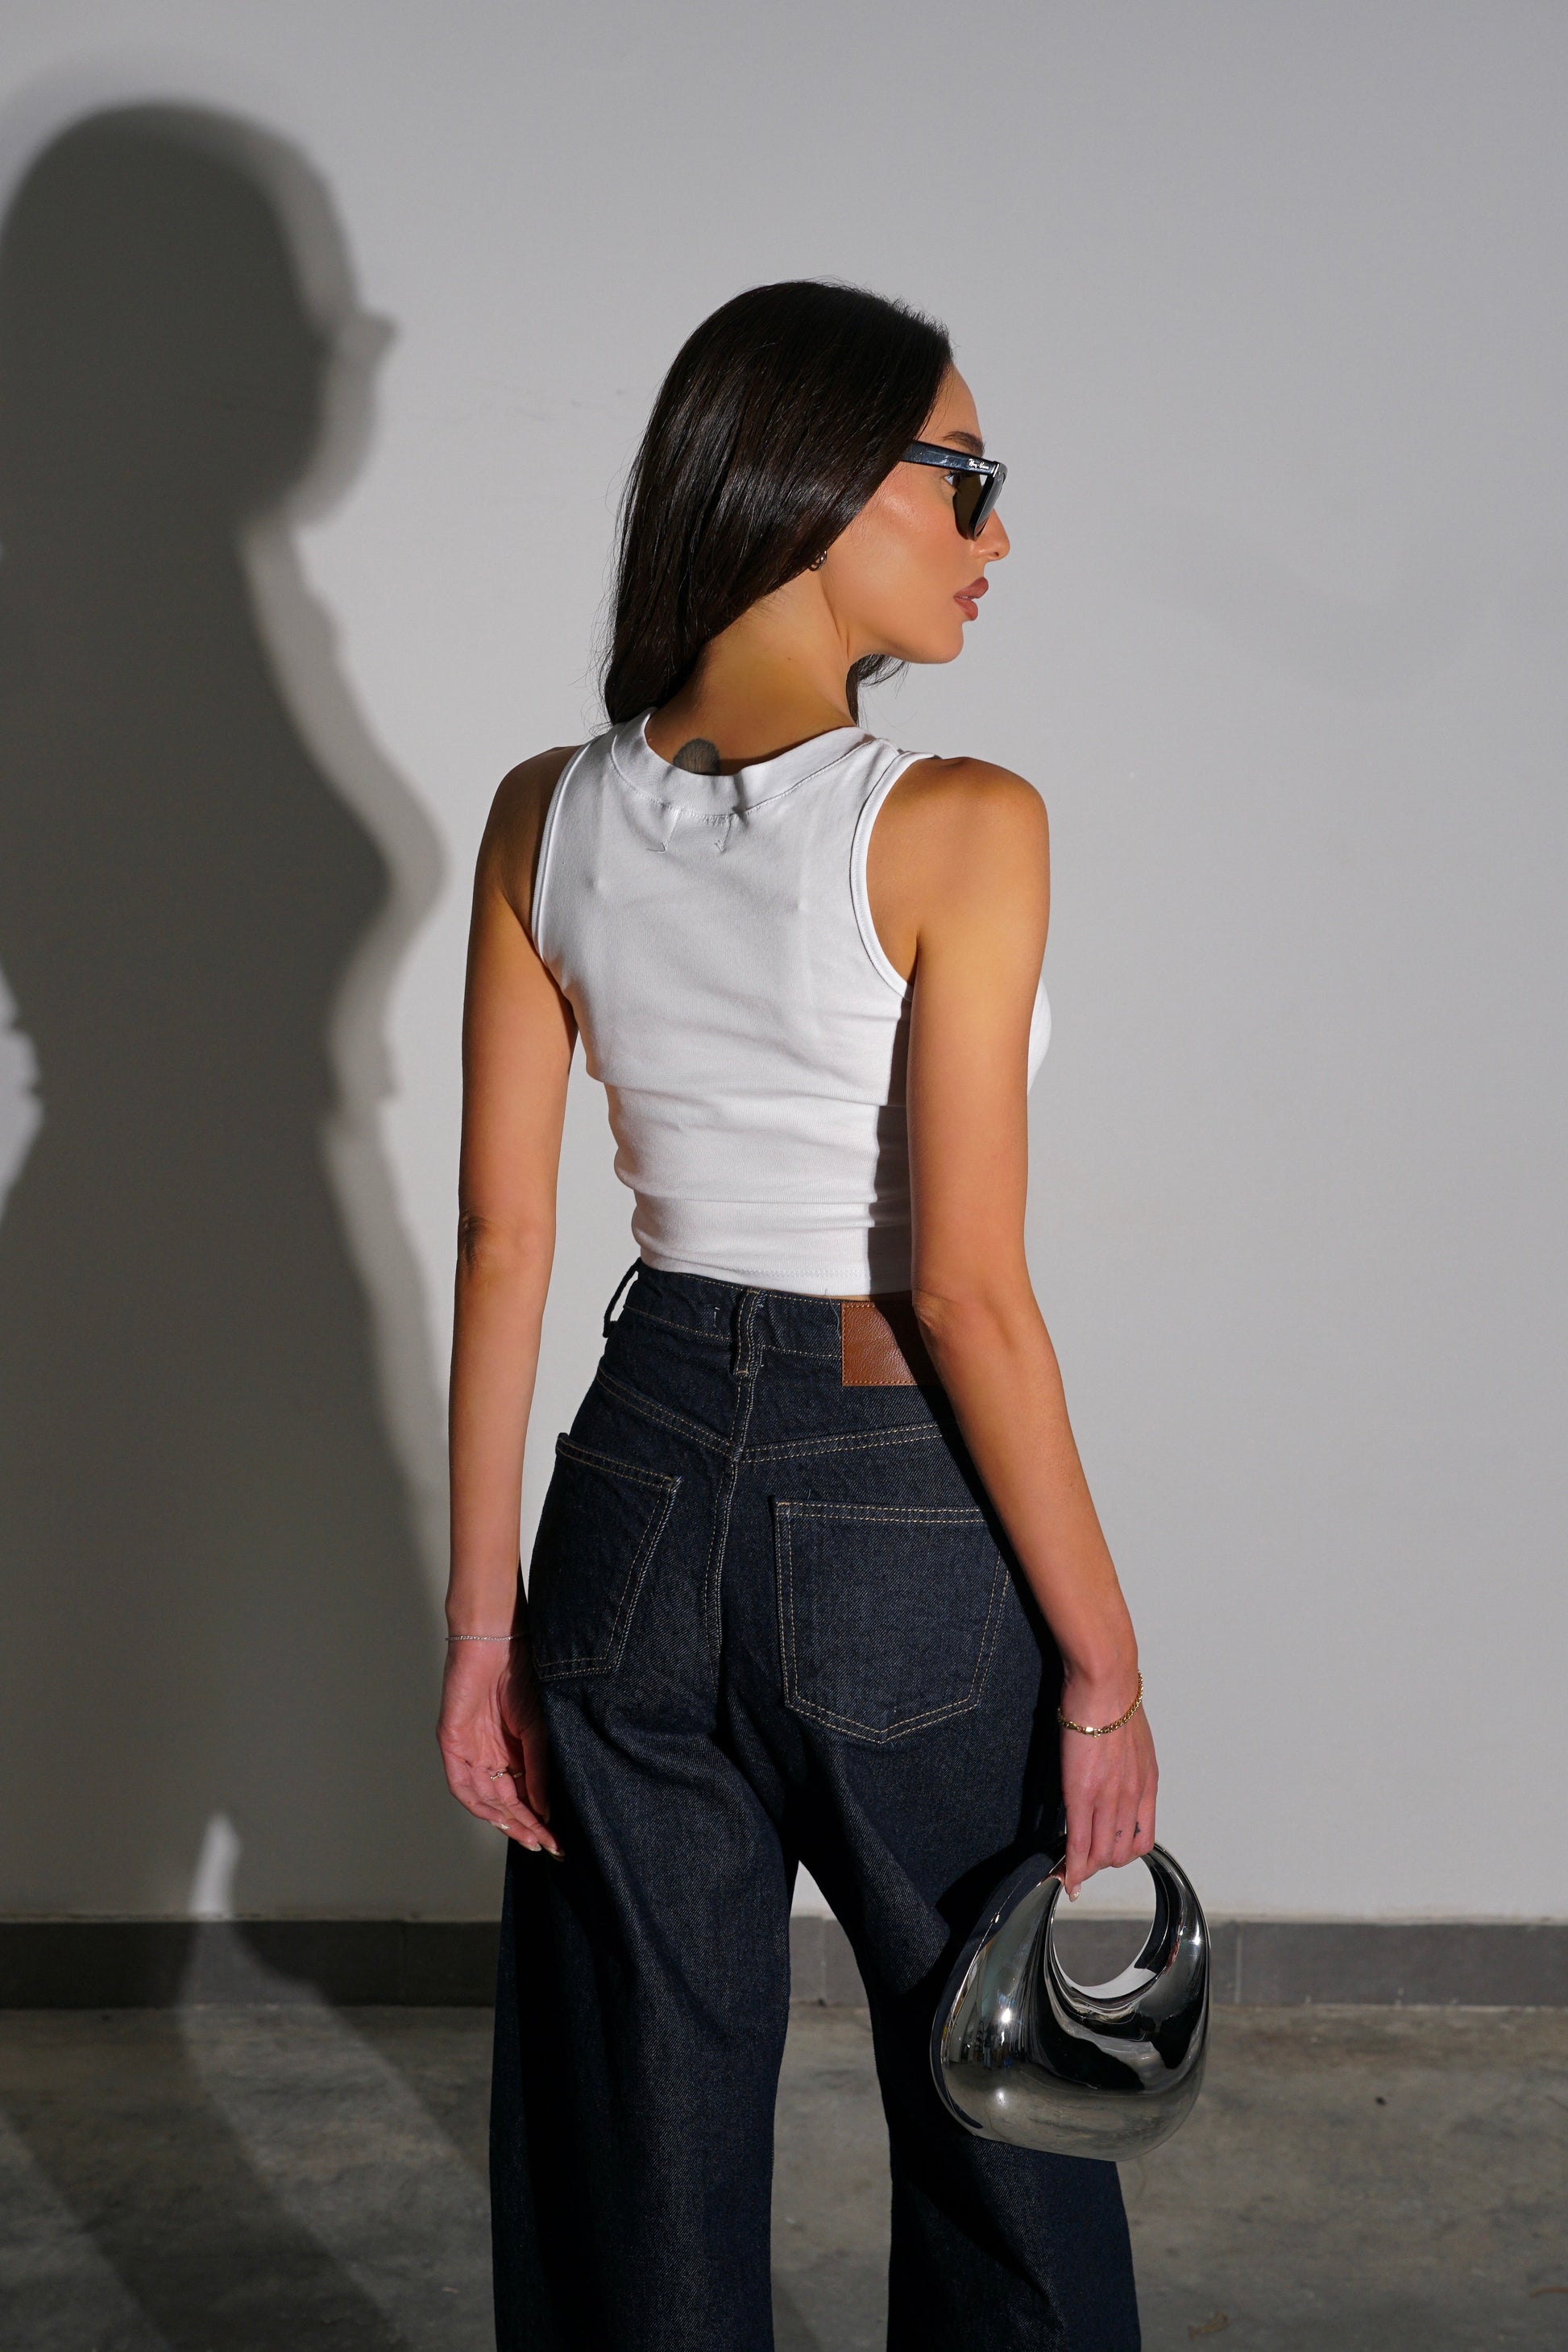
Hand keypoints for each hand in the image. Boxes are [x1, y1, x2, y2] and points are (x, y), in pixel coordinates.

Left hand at [437, 1639, 562, 1855]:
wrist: (497, 1642)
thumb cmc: (521, 1674)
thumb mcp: (538, 1729)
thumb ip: (538, 1770)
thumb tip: (544, 1809)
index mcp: (509, 1750)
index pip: (522, 1795)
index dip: (538, 1819)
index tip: (557, 1840)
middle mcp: (488, 1754)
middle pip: (503, 1802)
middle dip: (525, 1826)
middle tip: (546, 1847)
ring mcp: (468, 1750)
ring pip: (483, 1799)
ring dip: (505, 1821)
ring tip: (529, 1837)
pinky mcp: (452, 1743)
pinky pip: (461, 1783)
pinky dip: (478, 1803)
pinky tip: (498, 1817)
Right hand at [1056, 1677, 1156, 1902]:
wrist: (1105, 1680)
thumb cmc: (1112, 1697)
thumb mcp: (1130, 1738)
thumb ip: (1123, 1763)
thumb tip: (1108, 1769)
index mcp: (1146, 1783)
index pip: (1139, 1838)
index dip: (1119, 1852)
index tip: (1101, 1853)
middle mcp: (1133, 1796)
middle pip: (1120, 1852)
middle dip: (1099, 1864)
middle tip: (1078, 1863)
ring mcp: (1109, 1798)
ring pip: (1101, 1853)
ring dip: (1083, 1867)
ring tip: (1068, 1868)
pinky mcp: (1082, 1793)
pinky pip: (1078, 1841)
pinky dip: (1071, 1864)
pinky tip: (1063, 1874)